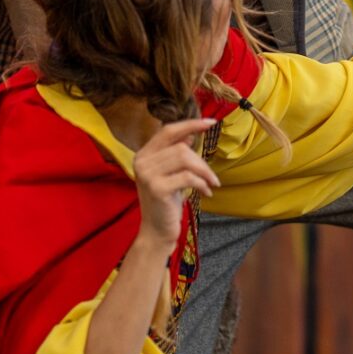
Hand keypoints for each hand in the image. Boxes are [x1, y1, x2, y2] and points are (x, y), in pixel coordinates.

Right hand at [130, 117, 218, 242]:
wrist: (157, 231)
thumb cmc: (166, 201)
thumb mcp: (171, 174)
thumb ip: (176, 154)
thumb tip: (189, 135)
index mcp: (143, 155)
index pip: (168, 131)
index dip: (190, 124)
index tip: (211, 122)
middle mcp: (141, 162)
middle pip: (181, 147)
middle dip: (201, 161)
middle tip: (211, 177)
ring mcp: (147, 175)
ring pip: (185, 159)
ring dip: (205, 172)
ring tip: (211, 184)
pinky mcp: (157, 188)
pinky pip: (188, 177)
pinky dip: (202, 184)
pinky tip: (206, 192)